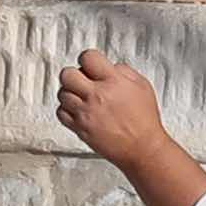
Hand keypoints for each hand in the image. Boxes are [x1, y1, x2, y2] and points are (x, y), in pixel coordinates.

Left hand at [56, 47, 169, 168]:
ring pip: (62, 94)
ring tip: (82, 98)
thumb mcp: (142, 86)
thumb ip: (124, 71)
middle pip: (67, 74)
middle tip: (81, 80)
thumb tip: (110, 66)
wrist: (142, 148)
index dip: (88, 59)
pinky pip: (61, 113)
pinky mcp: (80, 128)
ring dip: (70, 93)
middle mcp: (97, 96)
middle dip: (73, 75)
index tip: (90, 64)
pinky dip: (66, 110)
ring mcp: (86, 113)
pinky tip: (78, 111)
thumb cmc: (145, 120)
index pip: (88, 57)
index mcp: (113, 82)